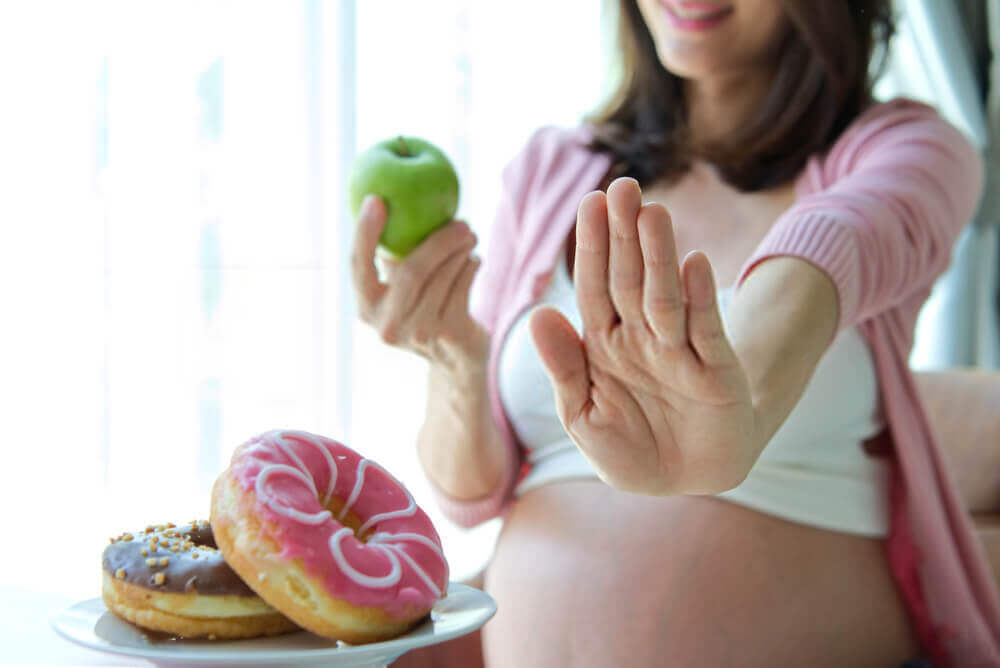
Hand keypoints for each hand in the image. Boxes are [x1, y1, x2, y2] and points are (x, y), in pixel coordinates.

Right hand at [351, 195, 486, 371]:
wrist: (456, 359)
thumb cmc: (426, 306)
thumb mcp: (403, 286)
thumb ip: (396, 254)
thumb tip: (395, 197)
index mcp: (367, 307)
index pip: (358, 266)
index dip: (364, 232)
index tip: (375, 199)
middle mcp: (388, 325)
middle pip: (411, 271)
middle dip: (438, 240)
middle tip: (460, 220)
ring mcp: (418, 334)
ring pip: (442, 277)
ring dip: (460, 250)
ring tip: (469, 236)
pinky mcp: (448, 336)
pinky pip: (462, 287)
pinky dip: (471, 268)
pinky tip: (474, 260)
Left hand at [529, 178, 758, 494]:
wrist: (686, 481)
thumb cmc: (629, 448)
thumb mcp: (583, 415)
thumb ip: (564, 368)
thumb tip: (539, 313)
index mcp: (604, 343)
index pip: (595, 286)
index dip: (591, 246)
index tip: (588, 201)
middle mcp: (641, 337)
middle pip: (630, 278)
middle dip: (624, 235)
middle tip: (623, 186)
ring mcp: (680, 350)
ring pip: (665, 296)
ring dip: (659, 256)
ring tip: (652, 213)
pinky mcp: (716, 371)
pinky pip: (705, 331)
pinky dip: (700, 299)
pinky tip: (695, 263)